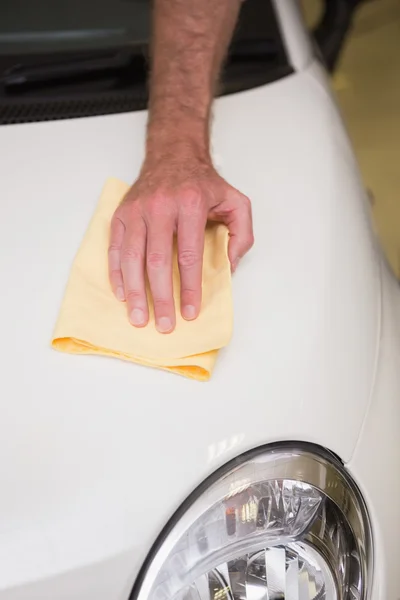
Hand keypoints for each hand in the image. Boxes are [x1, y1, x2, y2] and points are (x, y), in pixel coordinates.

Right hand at [108, 156, 252, 332]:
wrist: (173, 155)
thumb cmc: (204, 184)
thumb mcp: (236, 202)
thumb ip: (242, 235)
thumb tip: (229, 267)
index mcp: (190, 205)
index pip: (189, 256)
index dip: (189, 287)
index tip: (190, 312)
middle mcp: (160, 207)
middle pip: (157, 261)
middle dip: (160, 298)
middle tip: (164, 324)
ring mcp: (136, 211)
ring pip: (131, 258)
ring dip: (134, 292)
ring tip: (138, 318)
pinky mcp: (121, 214)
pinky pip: (114, 248)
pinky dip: (117, 274)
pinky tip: (123, 294)